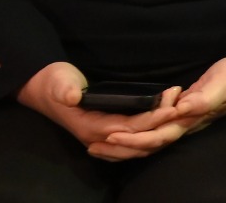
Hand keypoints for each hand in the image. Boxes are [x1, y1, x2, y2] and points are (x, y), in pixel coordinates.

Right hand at [16, 61, 182, 160]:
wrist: (43, 88)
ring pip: (137, 142)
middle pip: (137, 137)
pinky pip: (133, 138)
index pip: (128, 128)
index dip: (150, 119)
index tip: (172, 107)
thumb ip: (66, 90)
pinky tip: (164, 118)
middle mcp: (98, 137)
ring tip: (179, 107)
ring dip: (158, 128)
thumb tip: (72, 96)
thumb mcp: (59, 83)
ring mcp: (102, 136)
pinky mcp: (106, 130)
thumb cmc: (53, 83)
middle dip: (161, 122)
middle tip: (183, 103)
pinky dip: (150, 131)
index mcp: (90, 127)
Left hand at [96, 56, 225, 157]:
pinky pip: (153, 134)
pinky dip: (134, 139)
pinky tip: (121, 135)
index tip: (110, 136)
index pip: (157, 136)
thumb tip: (180, 109)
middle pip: (148, 146)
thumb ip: (203, 98)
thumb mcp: (221, 83)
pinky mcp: (181, 118)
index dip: (133, 139)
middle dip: (121, 149)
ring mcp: (182, 124)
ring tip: (98, 146)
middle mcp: (183, 127)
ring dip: (124, 148)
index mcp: (190, 120)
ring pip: (149, 144)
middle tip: (91, 145)